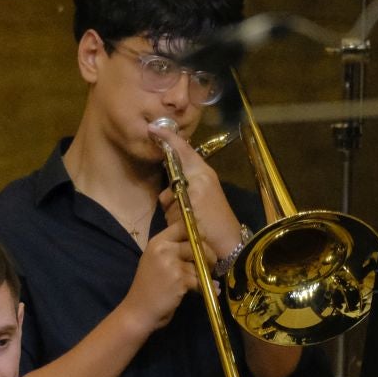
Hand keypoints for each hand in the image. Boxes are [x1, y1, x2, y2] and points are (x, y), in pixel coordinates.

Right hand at [120, 222, 198, 333]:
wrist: (138, 311)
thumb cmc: (148, 287)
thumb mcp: (155, 261)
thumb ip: (173, 250)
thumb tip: (202, 243)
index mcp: (157, 242)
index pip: (182, 225)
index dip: (197, 232)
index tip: (202, 243)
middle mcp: (164, 249)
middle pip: (197, 243)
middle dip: (208, 254)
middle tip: (210, 265)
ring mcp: (172, 264)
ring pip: (200, 264)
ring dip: (202, 275)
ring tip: (196, 283)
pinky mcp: (180, 279)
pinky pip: (199, 279)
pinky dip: (202, 287)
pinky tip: (199, 291)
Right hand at [147, 120, 242, 259]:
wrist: (226, 247)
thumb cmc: (208, 224)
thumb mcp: (188, 203)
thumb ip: (174, 191)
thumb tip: (166, 193)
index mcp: (200, 172)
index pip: (181, 147)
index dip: (166, 137)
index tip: (151, 129)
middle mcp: (201, 177)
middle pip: (175, 167)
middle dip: (168, 184)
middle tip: (170, 200)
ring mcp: (200, 191)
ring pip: (173, 187)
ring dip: (170, 201)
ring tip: (178, 217)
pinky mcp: (198, 204)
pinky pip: (178, 199)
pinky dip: (175, 208)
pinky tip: (180, 221)